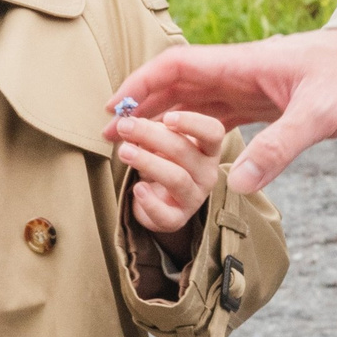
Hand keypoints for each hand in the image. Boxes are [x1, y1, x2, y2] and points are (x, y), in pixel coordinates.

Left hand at [108, 109, 226, 233]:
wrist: (159, 201)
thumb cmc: (162, 162)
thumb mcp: (158, 143)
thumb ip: (147, 130)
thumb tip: (127, 120)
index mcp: (207, 149)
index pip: (213, 132)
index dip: (192, 123)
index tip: (167, 117)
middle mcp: (207, 173)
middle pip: (185, 151)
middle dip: (151, 136)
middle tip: (125, 126)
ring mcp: (194, 197)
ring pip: (176, 178)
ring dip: (147, 162)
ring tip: (124, 151)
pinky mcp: (177, 218)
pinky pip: (166, 214)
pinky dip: (149, 201)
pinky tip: (137, 188)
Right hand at [109, 28, 336, 196]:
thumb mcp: (321, 114)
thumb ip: (279, 148)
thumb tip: (235, 185)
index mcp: (243, 64)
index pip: (175, 67)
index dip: (138, 84)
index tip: (111, 108)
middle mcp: (240, 72)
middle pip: (175, 83)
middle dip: (140, 106)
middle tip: (110, 136)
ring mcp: (252, 85)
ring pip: (194, 100)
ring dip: (164, 119)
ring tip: (137, 144)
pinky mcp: (268, 100)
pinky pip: (219, 114)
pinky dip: (195, 129)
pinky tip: (186, 150)